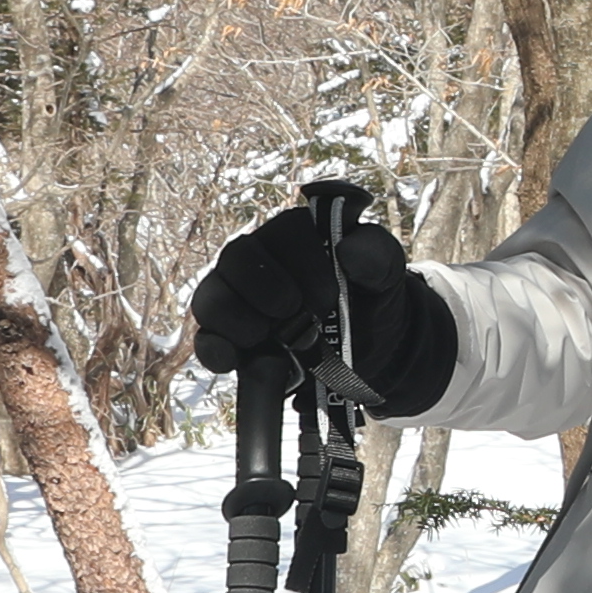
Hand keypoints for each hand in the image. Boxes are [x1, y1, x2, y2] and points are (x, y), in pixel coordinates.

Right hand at [187, 198, 455, 408]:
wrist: (369, 345)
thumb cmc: (370, 296)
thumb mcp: (384, 274)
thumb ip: (376, 255)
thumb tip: (350, 249)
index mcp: (295, 233)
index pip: (285, 232)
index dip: (303, 264)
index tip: (329, 298)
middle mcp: (257, 258)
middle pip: (236, 257)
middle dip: (265, 289)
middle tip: (296, 315)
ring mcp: (236, 298)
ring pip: (212, 296)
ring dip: (237, 319)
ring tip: (269, 338)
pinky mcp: (229, 338)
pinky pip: (206, 340)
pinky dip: (215, 350)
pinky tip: (232, 360)